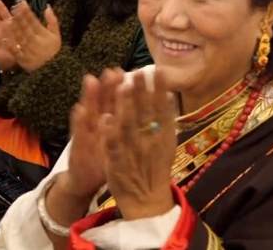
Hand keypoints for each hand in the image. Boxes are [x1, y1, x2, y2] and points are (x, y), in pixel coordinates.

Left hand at [9, 0, 60, 71]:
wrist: (54, 70)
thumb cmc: (53, 50)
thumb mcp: (56, 35)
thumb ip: (52, 20)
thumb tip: (47, 6)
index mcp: (43, 33)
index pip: (34, 20)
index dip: (27, 11)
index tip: (21, 2)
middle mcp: (36, 41)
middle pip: (26, 27)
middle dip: (20, 17)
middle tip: (13, 7)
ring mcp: (29, 50)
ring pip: (21, 38)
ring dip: (15, 29)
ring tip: (8, 20)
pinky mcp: (24, 60)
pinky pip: (17, 52)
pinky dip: (11, 46)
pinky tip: (4, 40)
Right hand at [65, 69, 124, 199]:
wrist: (85, 179)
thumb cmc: (106, 158)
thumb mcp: (119, 140)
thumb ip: (129, 121)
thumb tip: (147, 104)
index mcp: (111, 123)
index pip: (118, 102)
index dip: (123, 87)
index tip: (128, 71)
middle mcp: (98, 124)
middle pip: (104, 102)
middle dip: (107, 86)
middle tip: (112, 70)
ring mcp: (86, 133)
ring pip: (89, 112)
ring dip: (90, 97)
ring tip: (91, 80)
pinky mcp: (77, 146)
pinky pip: (78, 133)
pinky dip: (78, 121)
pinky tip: (78, 109)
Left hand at [102, 69, 176, 219]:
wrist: (147, 201)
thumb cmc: (155, 168)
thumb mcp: (166, 144)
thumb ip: (166, 121)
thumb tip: (168, 94)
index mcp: (162, 136)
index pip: (162, 109)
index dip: (159, 90)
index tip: (157, 70)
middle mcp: (149, 141)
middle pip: (145, 113)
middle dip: (141, 91)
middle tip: (137, 71)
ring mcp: (132, 151)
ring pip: (128, 126)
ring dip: (125, 106)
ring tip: (122, 86)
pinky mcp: (117, 161)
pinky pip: (112, 145)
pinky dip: (109, 132)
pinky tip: (104, 118)